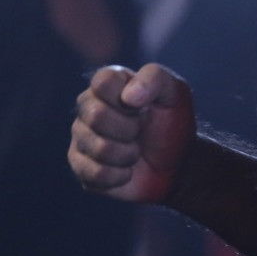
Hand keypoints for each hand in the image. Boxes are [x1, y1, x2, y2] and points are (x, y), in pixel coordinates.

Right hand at [68, 63, 195, 203]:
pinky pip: (95, 173)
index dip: (128, 100)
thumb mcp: (175, 93)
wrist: (176, 165)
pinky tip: (126, 171)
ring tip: (135, 152)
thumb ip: (154, 79)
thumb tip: (128, 97)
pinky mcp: (80, 166)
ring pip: (98, 147)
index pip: (103, 82)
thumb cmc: (172, 124)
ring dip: (127, 155)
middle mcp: (88, 106)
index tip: (142, 107)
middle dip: (129, 130)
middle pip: (96, 115)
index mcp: (108, 83)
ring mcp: (81, 136)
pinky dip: (119, 176)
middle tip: (139, 132)